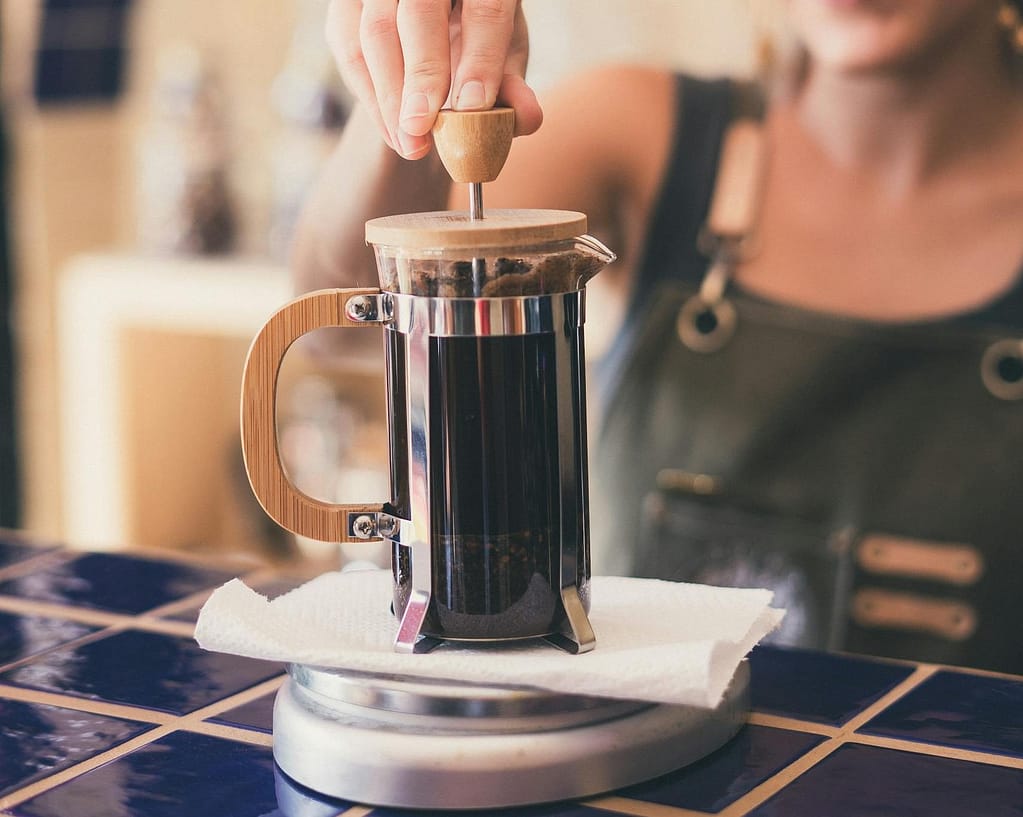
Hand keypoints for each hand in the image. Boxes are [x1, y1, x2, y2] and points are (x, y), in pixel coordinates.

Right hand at [327, 0, 542, 158]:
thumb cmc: (477, 39)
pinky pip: (348, 46)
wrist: (433, 29)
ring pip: (375, 30)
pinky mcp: (348, 2)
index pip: (484, 8)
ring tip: (410, 143)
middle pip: (418, 14)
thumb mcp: (503, 55)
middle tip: (423, 130)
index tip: (473, 107)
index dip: (479, 59)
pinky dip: (368, 94)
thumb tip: (528, 118)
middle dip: (421, 77)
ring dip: (389, 96)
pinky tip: (392, 131)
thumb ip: (513, 85)